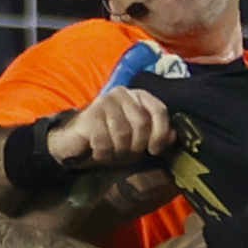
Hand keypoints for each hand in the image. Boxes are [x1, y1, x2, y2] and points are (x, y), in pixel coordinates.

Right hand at [50, 88, 174, 169]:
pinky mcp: (90, 114)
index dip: (160, 133)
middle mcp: (123, 93)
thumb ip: (157, 136)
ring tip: (111, 151)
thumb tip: (173, 135)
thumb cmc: (109, 140)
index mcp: (138, 96)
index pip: (159, 110)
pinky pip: (105, 141)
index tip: (154, 150)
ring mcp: (105, 101)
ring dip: (118, 151)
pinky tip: (97, 152)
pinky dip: (103, 154)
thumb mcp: (137, 140)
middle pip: (142, 124)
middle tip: (125, 152)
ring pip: (123, 134)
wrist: (74, 142)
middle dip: (135, 146)